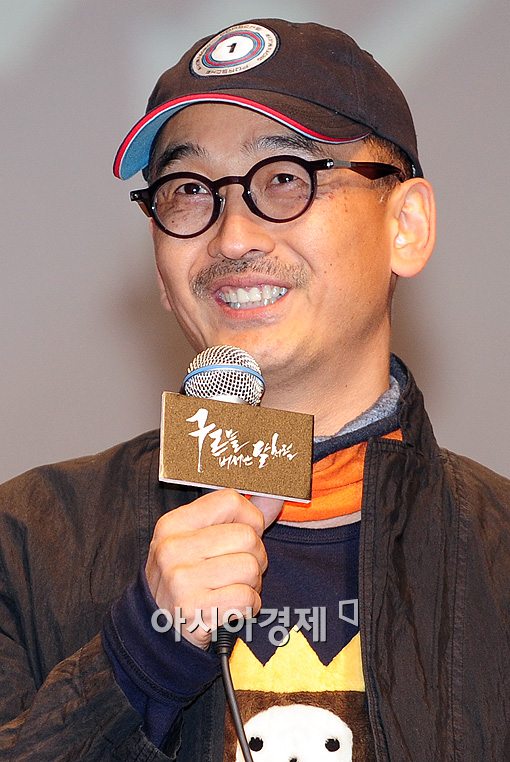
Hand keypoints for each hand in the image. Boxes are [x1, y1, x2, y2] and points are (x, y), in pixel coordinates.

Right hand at [145, 489, 282, 648]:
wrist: (156, 628)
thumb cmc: (185, 578)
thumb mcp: (197, 540)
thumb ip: (236, 517)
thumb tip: (275, 498)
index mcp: (174, 524)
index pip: (231, 501)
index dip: (251, 518)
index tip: (247, 533)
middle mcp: (173, 548)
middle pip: (247, 536)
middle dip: (256, 556)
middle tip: (240, 569)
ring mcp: (181, 579)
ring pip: (251, 567)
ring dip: (252, 583)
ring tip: (233, 588)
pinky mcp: (194, 609)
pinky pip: (247, 598)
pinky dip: (248, 605)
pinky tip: (230, 607)